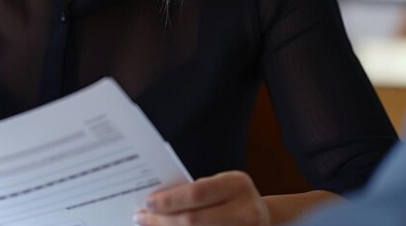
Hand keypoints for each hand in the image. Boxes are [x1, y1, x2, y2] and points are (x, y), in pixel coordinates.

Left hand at [135, 171, 270, 225]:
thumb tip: (156, 200)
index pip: (197, 193)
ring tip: (149, 225)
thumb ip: (196, 191)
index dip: (170, 200)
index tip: (147, 202)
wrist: (265, 217)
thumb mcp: (221, 185)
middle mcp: (246, 211)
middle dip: (163, 220)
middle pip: (194, 220)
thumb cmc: (233, 196)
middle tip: (141, 217)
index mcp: (237, 184)